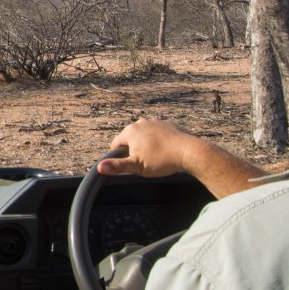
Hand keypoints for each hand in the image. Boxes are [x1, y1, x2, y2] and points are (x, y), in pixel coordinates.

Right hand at [95, 118, 264, 197]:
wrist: (189, 151)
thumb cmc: (162, 160)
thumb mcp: (137, 166)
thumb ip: (117, 166)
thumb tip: (99, 167)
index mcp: (130, 131)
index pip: (116, 144)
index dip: (119, 156)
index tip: (129, 164)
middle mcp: (141, 122)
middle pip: (131, 138)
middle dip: (134, 149)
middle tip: (144, 162)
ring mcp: (156, 122)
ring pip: (145, 135)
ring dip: (147, 144)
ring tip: (156, 157)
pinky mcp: (169, 124)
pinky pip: (159, 133)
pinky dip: (160, 141)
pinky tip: (166, 151)